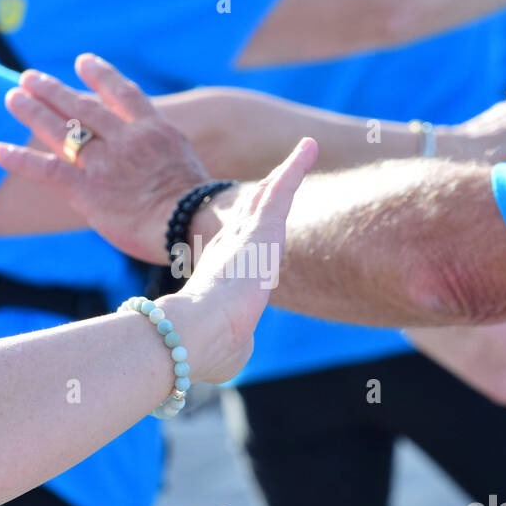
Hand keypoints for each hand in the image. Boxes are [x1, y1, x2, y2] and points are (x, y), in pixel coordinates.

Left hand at [0, 54, 211, 263]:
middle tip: (30, 77)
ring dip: (33, 110)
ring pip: (61, 129)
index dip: (102, 75)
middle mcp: (126, 140)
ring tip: (12, 95)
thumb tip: (158, 172)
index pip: (124, 94)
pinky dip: (20, 158)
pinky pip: (46, 169)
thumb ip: (164, 161)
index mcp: (155, 131)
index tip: (83, 61)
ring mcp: (104, 162)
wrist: (190, 221)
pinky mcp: (86, 189)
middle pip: (83, 106)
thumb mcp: (189, 170)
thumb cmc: (199, 209)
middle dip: (54, 90)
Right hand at [162, 138, 318, 383]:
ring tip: (301, 153)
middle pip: (251, 213)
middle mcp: (231, 248)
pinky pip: (282, 188)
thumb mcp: (225, 350)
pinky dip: (295, 165)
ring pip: (268, 196)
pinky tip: (309, 146)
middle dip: (264, 194)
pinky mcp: (262, 227)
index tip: (251, 219)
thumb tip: (235, 359)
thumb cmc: (205, 349)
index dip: (244, 230)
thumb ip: (233, 348)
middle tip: (277, 176)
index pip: (236, 245)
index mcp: (220, 275)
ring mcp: (245, 235)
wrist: (197, 333)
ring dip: (285, 174)